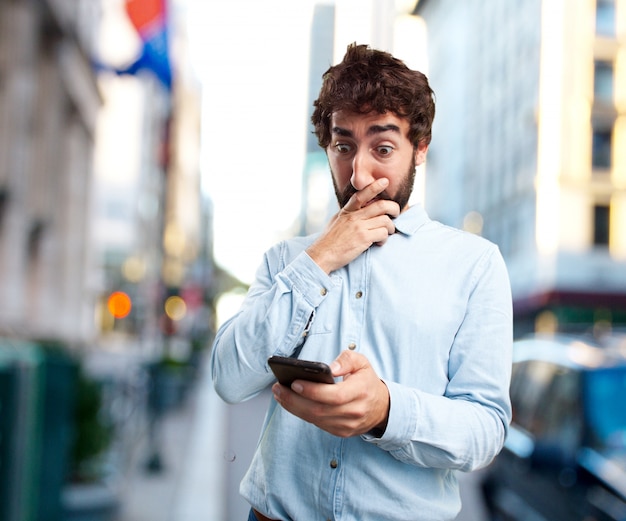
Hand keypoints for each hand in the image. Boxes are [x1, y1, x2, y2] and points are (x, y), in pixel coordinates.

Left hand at [272, 350, 389, 437]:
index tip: (294, 382)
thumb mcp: (362, 363)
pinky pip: (317, 424)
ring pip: (315, 419)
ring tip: (279, 393)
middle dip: (294, 400)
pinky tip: (289, 402)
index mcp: (361, 392)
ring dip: (293, 407)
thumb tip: (330, 368)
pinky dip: (301, 413)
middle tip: (278, 388)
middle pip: (320, 410)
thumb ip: (347, 359)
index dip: (313, 391)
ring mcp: (347, 425)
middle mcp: (354, 412)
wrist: (381, 407)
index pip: (334, 396)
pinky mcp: (340, 432)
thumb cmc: (366, 381)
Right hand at [306, 178, 398, 273]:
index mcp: (347, 211)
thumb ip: (348, 215)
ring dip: (390, 228)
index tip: (385, 181)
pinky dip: (384, 239)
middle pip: (381, 206)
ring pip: (385, 220)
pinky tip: (379, 243)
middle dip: (394, 208)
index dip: (375, 186)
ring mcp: (359, 227)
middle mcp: (353, 217)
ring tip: (386, 233)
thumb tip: (357, 210)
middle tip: (396, 214)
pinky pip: (383, 233)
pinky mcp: (363, 238)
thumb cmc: (329, 241)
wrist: (322, 255)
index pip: (361, 195)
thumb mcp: (336, 222)